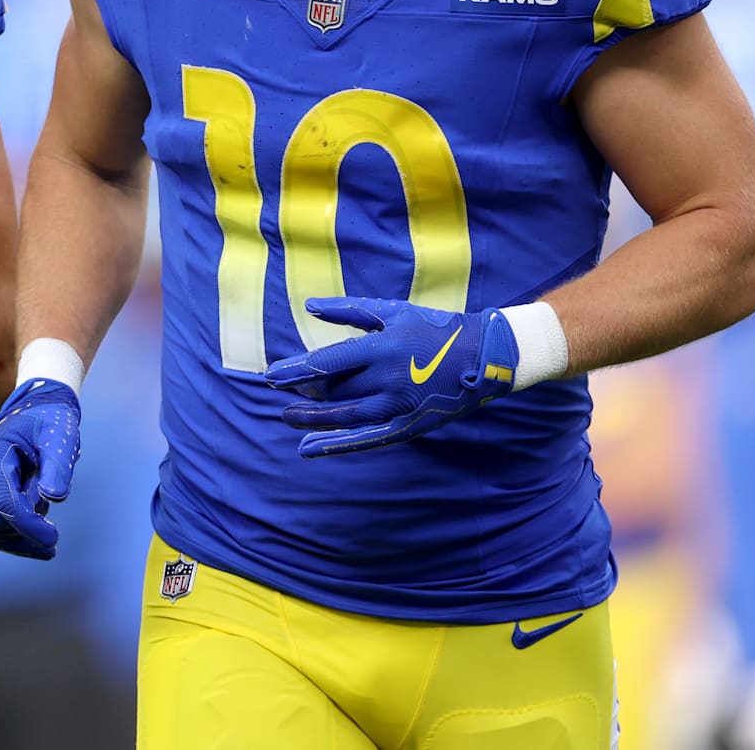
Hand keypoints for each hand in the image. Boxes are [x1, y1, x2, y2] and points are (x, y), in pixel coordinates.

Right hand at [0, 379, 80, 559]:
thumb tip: (54, 497)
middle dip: (26, 530)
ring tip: (46, 526)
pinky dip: (14, 538)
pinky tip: (37, 540)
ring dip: (20, 538)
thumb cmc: (49, 422)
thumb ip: (58, 464)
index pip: (4, 504)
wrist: (33, 413)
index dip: (29, 526)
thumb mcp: (60, 435)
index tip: (54, 538)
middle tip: (53, 529)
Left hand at [264, 297, 518, 456]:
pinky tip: (309, 449)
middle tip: (285, 390)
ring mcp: (399, 407)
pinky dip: (336, 445)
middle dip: (305, 392)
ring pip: (345, 417)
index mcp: (382, 347)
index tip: (270, 375)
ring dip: (312, 419)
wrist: (485, 356)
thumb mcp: (392, 311)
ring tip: (288, 417)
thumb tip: (308, 306)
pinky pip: (366, 439)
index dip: (294, 370)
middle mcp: (389, 379)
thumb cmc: (433, 327)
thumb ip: (348, 309)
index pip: (327, 363)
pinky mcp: (409, 426)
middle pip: (334, 391)